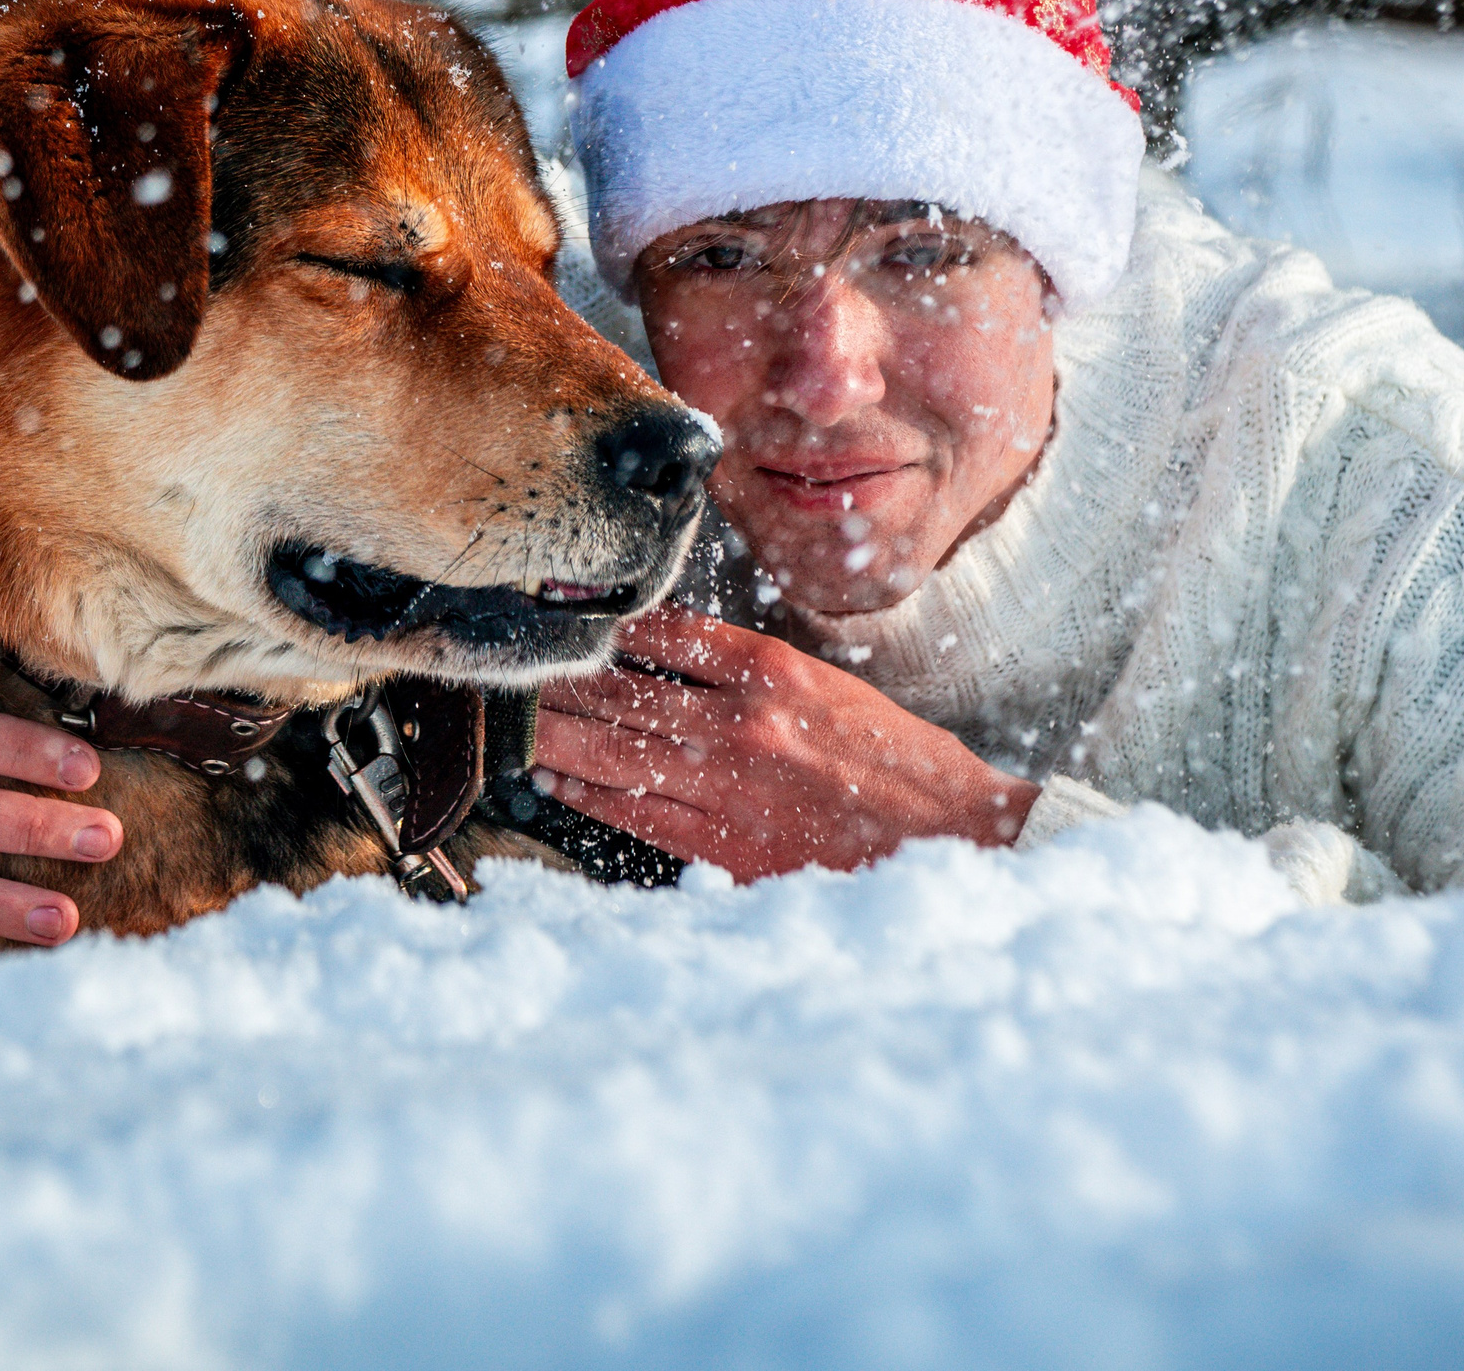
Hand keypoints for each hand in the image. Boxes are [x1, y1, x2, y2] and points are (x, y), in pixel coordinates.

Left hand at [532, 604, 1039, 878]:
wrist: (952, 838)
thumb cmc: (900, 763)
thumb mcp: (831, 688)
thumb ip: (754, 674)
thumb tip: (675, 659)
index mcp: (771, 670)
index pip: (662, 632)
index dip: (605, 627)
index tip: (568, 620)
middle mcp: (739, 721)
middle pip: (620, 691)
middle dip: (561, 681)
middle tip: (512, 670)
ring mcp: (726, 785)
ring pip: (613, 751)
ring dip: (557, 735)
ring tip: (515, 722)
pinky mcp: (723, 844)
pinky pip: (634, 813)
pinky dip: (588, 794)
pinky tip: (555, 781)